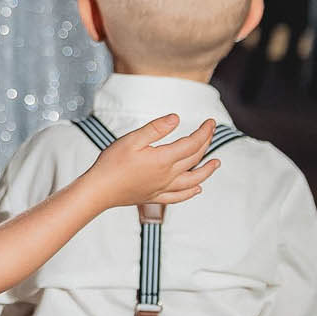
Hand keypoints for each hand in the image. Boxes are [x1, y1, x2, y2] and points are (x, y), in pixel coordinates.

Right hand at [87, 114, 217, 208]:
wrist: (100, 190)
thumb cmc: (112, 163)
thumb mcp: (132, 139)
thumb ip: (156, 129)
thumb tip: (176, 118)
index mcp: (163, 159)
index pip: (192, 144)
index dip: (204, 132)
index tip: (211, 122)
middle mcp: (167, 176)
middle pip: (194, 159)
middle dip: (206, 143)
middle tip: (212, 131)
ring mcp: (162, 188)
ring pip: (192, 180)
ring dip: (207, 171)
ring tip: (217, 163)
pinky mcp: (154, 197)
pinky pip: (179, 196)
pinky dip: (191, 192)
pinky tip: (197, 189)